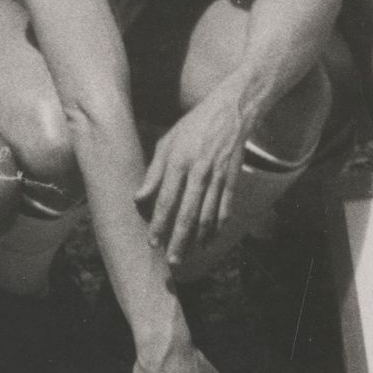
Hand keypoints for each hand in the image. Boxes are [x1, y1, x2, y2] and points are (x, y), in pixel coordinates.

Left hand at [136, 94, 249, 267]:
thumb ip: (153, 171)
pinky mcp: (233, 180)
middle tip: (172, 261)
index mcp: (179, 161)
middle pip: (188, 213)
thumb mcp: (167, 142)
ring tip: (189, 256)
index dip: (159, 224)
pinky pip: (225, 209)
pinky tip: (210, 241)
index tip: (152, 243)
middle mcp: (199, 171)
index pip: (166, 200)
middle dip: (179, 240)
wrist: (230, 111)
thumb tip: (138, 197)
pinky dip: (218, 228)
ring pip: (208, 216)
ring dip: (198, 240)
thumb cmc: (192, 126)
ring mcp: (219, 177)